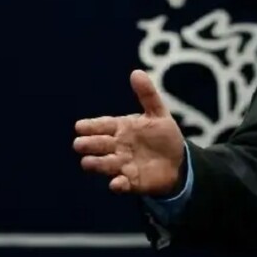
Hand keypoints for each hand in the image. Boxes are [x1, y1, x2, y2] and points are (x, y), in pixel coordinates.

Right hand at [73, 70, 185, 195]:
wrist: (178, 161)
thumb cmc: (162, 135)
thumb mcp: (158, 113)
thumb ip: (147, 94)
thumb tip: (136, 72)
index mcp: (122, 128)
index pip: (103, 125)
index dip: (92, 126)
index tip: (79, 126)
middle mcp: (118, 147)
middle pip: (100, 145)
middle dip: (89, 144)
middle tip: (79, 143)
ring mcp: (123, 165)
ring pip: (106, 164)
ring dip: (97, 163)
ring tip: (87, 162)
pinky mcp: (132, 182)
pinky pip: (123, 184)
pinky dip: (118, 185)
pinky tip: (116, 183)